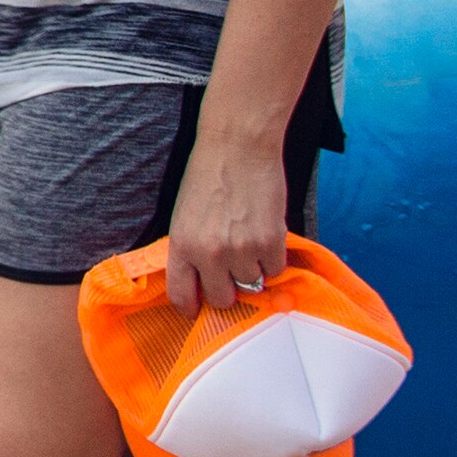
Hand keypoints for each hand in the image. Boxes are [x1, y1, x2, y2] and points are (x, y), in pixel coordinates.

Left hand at [163, 135, 292, 313]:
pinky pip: (275, 270)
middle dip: (227, 291)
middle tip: (231, 274)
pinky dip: (272, 258)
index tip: (197, 309)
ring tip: (248, 240)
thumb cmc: (207, 176)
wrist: (238, 146)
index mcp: (182, 245)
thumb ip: (191, 250)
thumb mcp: (184, 216)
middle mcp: (210, 253)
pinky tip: (264, 234)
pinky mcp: (271, 242)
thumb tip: (201, 282)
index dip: (191, 307)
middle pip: (222, 299)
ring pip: (251, 284)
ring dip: (252, 269)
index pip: (181, 295)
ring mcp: (242, 250)